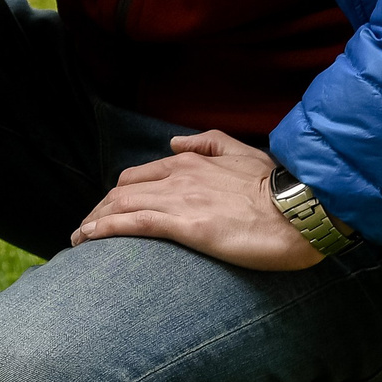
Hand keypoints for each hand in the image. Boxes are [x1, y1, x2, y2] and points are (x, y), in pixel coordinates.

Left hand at [69, 131, 328, 269]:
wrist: (302, 210)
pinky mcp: (185, 226)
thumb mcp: (242, 152)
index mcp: (188, 162)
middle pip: (120, 191)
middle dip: (99, 209)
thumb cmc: (278, 187)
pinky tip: (88, 238)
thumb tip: (175, 144)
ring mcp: (178, 201)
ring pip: (119, 206)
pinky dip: (103, 229)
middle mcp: (176, 177)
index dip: (117, 195)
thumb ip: (207, 143)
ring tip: (79, 238)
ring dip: (93, 221)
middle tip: (86, 228)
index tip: (106, 210)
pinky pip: (132, 224)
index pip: (137, 177)